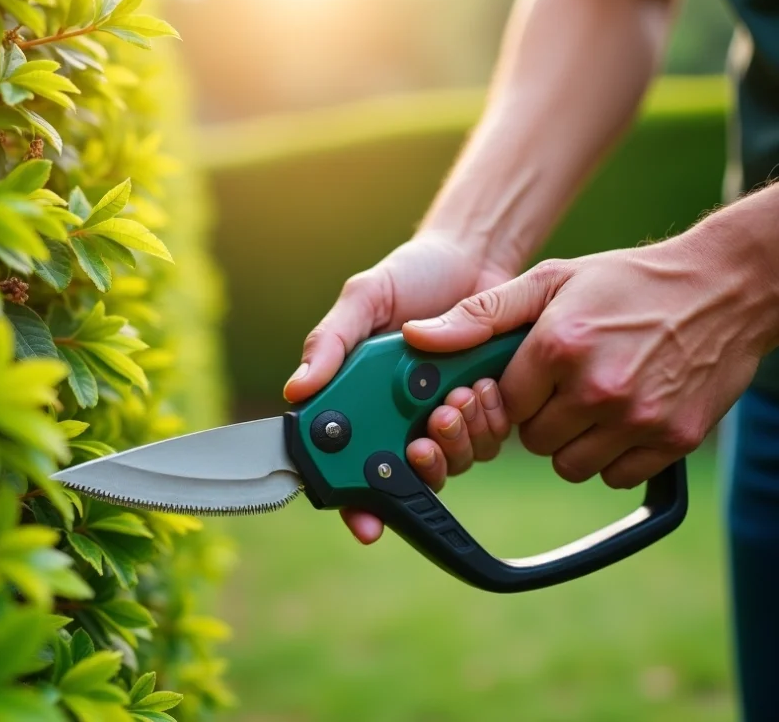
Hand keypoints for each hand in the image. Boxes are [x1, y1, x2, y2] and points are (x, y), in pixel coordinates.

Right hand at [284, 233, 514, 542]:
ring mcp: (438, 418)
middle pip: (400, 476)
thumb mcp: (363, 300)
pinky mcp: (480, 413)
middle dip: (417, 468)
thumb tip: (295, 391)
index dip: (352, 501)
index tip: (365, 521)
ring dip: (454, 442)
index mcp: (358, 398)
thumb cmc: (411, 276)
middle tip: (422, 441)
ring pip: (447, 464)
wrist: (476, 258)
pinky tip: (479, 388)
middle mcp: (396, 418)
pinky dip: (483, 424)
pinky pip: (484, 443)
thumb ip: (330, 342)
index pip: (345, 462)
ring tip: (454, 400)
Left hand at [403, 234, 777, 491]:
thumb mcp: (551, 280)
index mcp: (558, 345)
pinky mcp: (674, 440)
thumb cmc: (629, 282)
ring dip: (573, 442)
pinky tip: (623, 417)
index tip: (528, 376)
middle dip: (540, 418)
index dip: (511, 393)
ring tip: (593, 400)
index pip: (503, 403)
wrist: (726, 287)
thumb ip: (481, 313)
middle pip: (533, 440)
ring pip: (570, 464)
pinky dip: (613, 456)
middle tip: (564, 386)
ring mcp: (638, 418)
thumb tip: (417, 337)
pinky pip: (615, 476)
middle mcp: (597, 387)